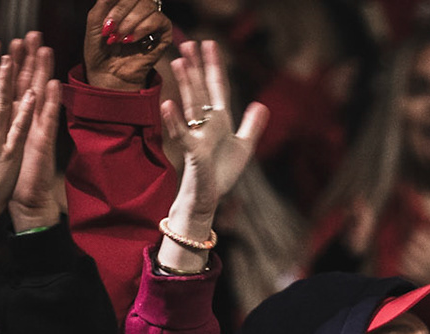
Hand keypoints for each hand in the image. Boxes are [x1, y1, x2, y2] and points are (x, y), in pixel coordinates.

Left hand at [6, 34, 62, 230]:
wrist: (22, 202)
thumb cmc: (4, 178)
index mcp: (6, 120)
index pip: (4, 86)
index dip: (3, 64)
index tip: (0, 43)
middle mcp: (24, 121)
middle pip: (25, 83)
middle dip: (27, 59)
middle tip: (30, 35)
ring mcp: (36, 130)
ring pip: (39, 95)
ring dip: (42, 72)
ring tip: (44, 49)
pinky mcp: (43, 143)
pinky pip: (47, 119)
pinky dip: (49, 102)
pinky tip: (52, 85)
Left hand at [84, 0, 174, 91]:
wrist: (108, 73)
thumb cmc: (100, 49)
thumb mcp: (95, 20)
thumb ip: (104, 1)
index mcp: (124, 3)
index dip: (117, 5)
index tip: (106, 21)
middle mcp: (139, 8)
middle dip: (121, 13)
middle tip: (112, 31)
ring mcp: (153, 19)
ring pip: (147, 6)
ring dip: (130, 23)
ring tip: (120, 39)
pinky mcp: (164, 33)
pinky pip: (159, 19)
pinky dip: (143, 28)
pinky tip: (132, 40)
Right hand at [157, 39, 267, 270]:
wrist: (211, 196)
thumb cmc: (222, 172)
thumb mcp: (244, 146)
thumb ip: (252, 125)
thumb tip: (261, 104)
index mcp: (220, 120)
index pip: (217, 87)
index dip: (215, 66)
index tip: (210, 44)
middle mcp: (206, 123)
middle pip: (201, 90)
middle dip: (195, 67)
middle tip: (188, 42)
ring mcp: (197, 135)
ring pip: (191, 105)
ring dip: (185, 84)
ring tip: (178, 62)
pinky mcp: (193, 152)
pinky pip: (182, 133)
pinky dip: (174, 120)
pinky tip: (168, 105)